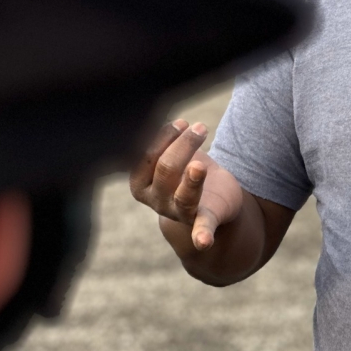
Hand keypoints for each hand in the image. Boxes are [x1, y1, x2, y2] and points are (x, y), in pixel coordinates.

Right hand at [129, 119, 242, 249]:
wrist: (211, 194)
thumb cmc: (184, 166)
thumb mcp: (167, 150)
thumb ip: (159, 137)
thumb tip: (151, 108)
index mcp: (139, 183)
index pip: (144, 157)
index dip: (162, 137)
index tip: (179, 123)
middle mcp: (155, 200)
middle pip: (166, 169)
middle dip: (184, 145)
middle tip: (200, 128)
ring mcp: (178, 213)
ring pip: (183, 195)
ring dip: (194, 177)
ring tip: (201, 164)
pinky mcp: (204, 220)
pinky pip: (200, 229)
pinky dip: (201, 236)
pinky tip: (202, 242)